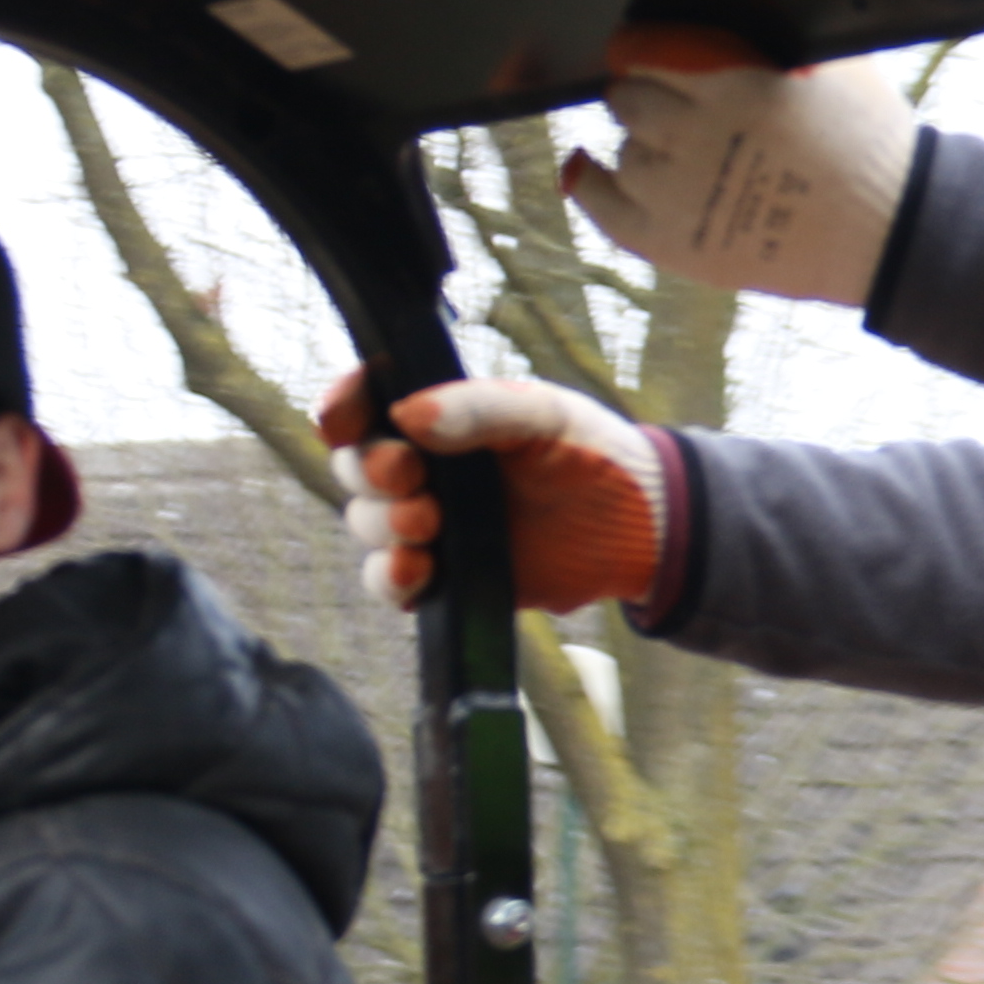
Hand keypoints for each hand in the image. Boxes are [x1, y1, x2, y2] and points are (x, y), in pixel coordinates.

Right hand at [316, 367, 670, 613]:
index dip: (342, 408)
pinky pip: (391, 581)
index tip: (342, 420)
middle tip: (409, 476)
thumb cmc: (592, 452)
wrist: (640, 528)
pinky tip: (417, 572)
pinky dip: (391, 578)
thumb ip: (480, 408)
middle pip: (356, 466)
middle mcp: (424, 465)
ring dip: (383, 525)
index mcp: (439, 412)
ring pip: (367, 523)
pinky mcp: (444, 575)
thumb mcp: (543, 415)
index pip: (367, 402)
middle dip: (369, 472)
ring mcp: (430, 521)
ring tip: (429, 525)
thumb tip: (409, 415)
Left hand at [561, 25, 915, 304]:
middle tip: (666, 102)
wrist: (889, 231)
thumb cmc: (866, 141)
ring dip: (644, 145)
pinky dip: (591, 184)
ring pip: (625, 154)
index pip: (646, 51)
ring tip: (679, 151)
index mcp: (733, 84)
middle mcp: (695, 139)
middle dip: (642, 95)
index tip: (639, 48)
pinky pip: (605, 208)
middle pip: (627, 102)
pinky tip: (586, 167)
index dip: (641, 47)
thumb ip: (769, 29)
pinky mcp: (675, 246)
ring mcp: (680, 198)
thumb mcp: (830, 60)